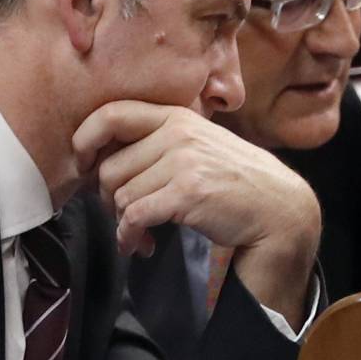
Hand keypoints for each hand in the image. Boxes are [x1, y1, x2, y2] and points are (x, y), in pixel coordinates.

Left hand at [74, 101, 319, 323]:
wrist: (276, 207)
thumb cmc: (234, 180)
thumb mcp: (198, 145)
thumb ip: (159, 142)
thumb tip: (103, 160)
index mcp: (176, 117)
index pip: (111, 114)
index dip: (85, 139)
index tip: (84, 164)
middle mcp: (177, 134)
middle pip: (110, 166)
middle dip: (108, 198)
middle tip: (122, 214)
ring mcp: (183, 162)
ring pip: (120, 194)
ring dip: (122, 222)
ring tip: (138, 234)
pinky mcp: (187, 193)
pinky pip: (135, 216)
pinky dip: (130, 236)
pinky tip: (140, 245)